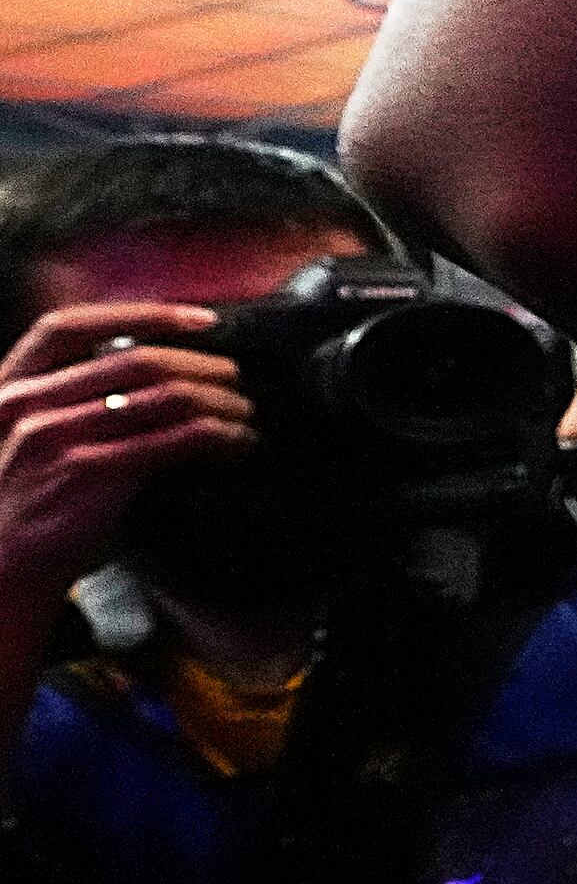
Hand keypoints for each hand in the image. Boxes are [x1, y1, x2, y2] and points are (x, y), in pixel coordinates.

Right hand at [0, 305, 251, 606]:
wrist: (0, 570)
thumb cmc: (23, 507)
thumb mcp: (27, 439)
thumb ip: (68, 404)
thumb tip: (151, 378)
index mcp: (8, 389)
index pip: (66, 327)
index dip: (138, 313)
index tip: (196, 318)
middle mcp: (25, 405)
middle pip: (134, 360)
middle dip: (200, 365)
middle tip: (236, 378)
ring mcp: (56, 437)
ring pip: (165, 396)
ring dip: (221, 402)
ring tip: (245, 414)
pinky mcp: (91, 472)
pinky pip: (176, 439)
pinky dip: (221, 436)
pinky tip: (237, 444)